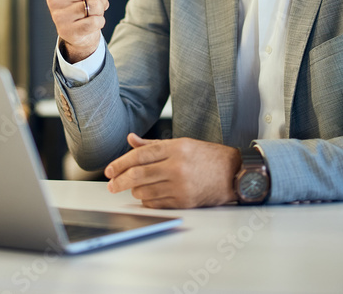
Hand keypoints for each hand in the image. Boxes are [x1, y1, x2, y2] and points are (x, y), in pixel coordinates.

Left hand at [104, 133, 241, 208]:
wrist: (233, 174)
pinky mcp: (184, 201)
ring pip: (145, 191)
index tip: (109, 170)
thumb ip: (153, 145)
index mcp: (176, 148)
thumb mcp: (182, 144)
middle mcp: (177, 166)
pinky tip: (147, 196)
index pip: (140, 155)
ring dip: (135, 190)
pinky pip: (156, 203)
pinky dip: (147, 200)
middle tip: (110, 185)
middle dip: (119, 181)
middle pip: (138, 174)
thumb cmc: (207, 157)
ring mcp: (181, 185)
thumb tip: (131, 140)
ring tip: (135, 187)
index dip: (120, 163)